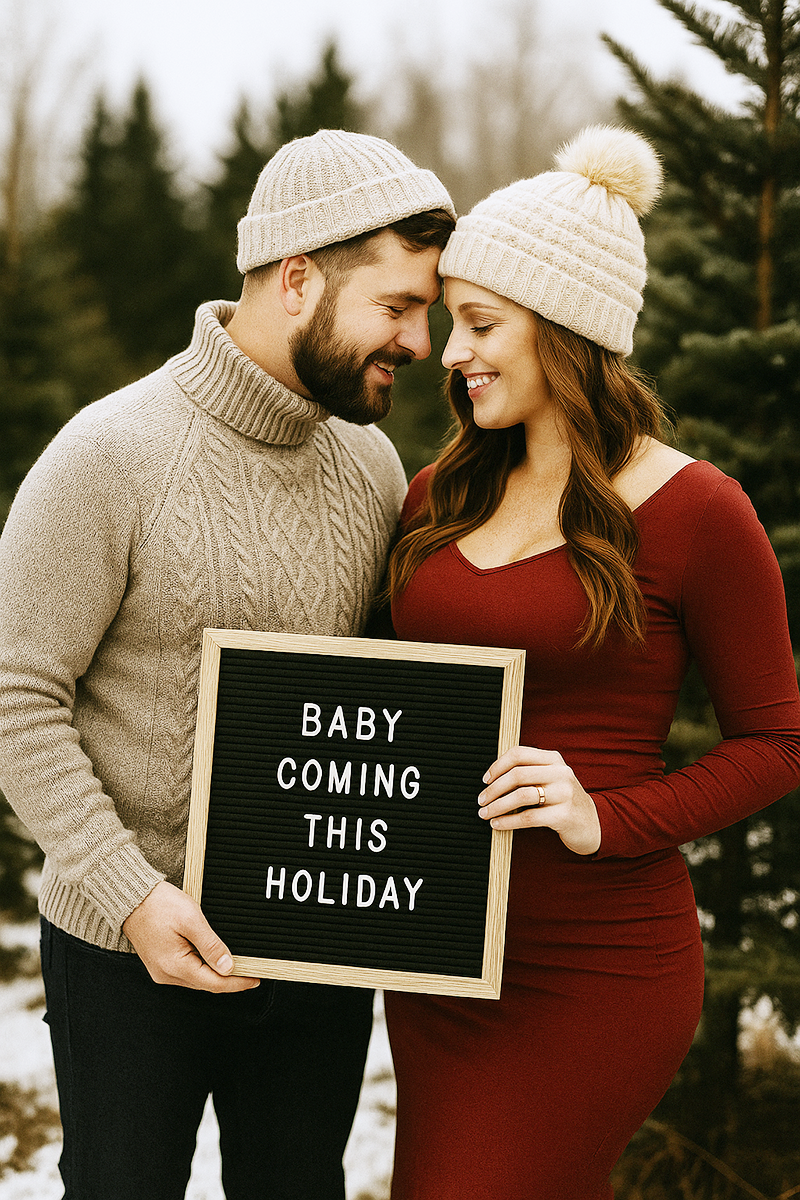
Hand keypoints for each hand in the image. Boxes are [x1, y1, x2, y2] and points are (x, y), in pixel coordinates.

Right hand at [122, 881, 259, 991]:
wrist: (131, 896)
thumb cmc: (159, 904)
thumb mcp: (191, 920)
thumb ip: (211, 945)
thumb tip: (227, 967)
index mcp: (175, 966)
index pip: (214, 983)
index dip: (238, 983)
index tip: (256, 979)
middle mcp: (166, 974)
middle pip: (206, 983)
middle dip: (230, 979)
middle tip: (252, 970)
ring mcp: (161, 970)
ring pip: (197, 978)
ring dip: (216, 973)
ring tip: (238, 964)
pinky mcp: (160, 962)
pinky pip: (187, 970)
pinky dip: (203, 967)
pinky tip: (213, 958)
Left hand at [478, 746, 600, 855]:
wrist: (591, 824)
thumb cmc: (561, 801)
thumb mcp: (549, 779)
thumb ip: (528, 773)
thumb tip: (491, 777)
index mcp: (554, 759)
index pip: (519, 754)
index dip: (497, 766)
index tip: (485, 780)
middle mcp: (561, 772)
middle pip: (517, 774)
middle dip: (493, 789)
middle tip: (481, 800)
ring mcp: (565, 793)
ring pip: (521, 795)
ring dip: (497, 806)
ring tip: (485, 813)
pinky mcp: (564, 815)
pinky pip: (528, 817)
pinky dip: (508, 821)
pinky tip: (497, 824)